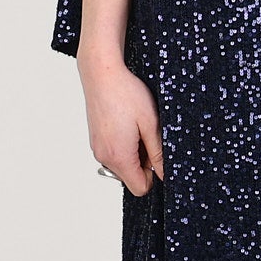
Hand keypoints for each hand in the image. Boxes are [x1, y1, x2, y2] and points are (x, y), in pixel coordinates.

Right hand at [79, 50, 163, 193]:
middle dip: (144, 162)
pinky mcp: (95, 139)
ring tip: (137, 126)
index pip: (140, 188)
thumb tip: (164, 173)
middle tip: (149, 135)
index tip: (158, 155)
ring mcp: (97, 148)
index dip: (154, 175)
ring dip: (134, 152)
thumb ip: (158, 153)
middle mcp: (104, 156)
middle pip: (131, 176)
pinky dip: (124, 144)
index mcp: (119, 156)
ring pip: (122, 164)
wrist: (101, 73)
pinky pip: (113, 152)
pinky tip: (127, 123)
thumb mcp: (151, 124)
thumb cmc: (125, 93)